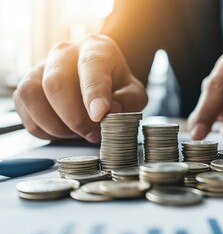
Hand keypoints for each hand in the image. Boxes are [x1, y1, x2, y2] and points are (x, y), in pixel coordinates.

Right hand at [13, 34, 147, 142]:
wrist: (96, 80)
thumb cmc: (115, 85)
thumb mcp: (134, 92)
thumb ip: (129, 101)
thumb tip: (110, 112)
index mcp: (95, 47)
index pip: (91, 65)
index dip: (93, 92)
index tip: (99, 115)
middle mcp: (64, 52)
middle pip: (56, 83)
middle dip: (75, 118)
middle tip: (93, 134)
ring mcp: (40, 68)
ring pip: (33, 96)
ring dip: (57, 125)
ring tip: (78, 133)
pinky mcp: (25, 88)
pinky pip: (26, 113)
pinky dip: (45, 130)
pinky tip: (64, 131)